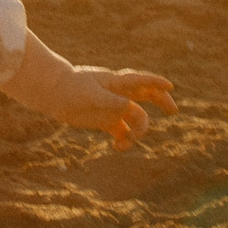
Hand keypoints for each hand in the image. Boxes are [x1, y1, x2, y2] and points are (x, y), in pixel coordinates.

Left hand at [49, 67, 175, 150]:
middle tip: (173, 110)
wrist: (54, 94)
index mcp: (117, 83)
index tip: (169, 86)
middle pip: (147, 96)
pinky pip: (122, 132)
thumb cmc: (72, 87)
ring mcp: (114, 107)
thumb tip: (129, 107)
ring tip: (127, 142)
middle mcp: (120, 94)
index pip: (141, 80)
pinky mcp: (106, 120)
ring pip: (136, 119)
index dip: (156, 82)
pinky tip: (118, 147)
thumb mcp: (90, 93)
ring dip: (137, 132)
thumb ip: (110, 101)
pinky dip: (124, 140)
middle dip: (161, 101)